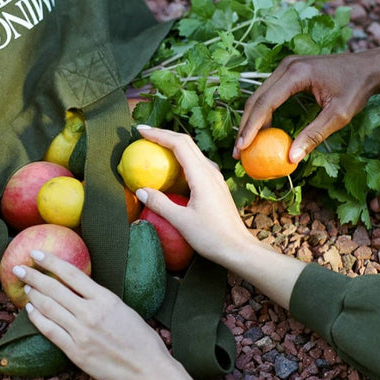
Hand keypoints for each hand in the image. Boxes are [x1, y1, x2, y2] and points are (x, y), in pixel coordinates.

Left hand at [16, 251, 207, 379]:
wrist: (148, 371)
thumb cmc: (142, 341)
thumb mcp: (125, 310)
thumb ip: (102, 300)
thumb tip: (82, 291)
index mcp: (106, 299)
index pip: (71, 274)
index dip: (51, 262)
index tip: (36, 254)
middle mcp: (90, 313)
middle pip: (54, 289)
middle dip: (33, 276)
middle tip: (19, 268)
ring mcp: (81, 333)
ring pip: (48, 308)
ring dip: (33, 295)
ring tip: (25, 287)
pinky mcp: (75, 352)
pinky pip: (50, 331)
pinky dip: (37, 318)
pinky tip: (30, 310)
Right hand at [135, 127, 304, 307]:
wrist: (239, 249)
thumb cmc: (211, 237)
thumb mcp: (181, 221)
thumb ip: (160, 204)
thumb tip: (140, 190)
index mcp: (201, 175)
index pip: (179, 144)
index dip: (159, 134)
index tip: (140, 131)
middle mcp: (210, 171)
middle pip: (186, 143)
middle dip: (164, 134)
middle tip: (142, 134)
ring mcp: (215, 178)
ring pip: (192, 152)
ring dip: (173, 145)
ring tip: (154, 147)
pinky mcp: (216, 186)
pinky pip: (196, 164)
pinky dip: (181, 158)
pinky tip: (172, 168)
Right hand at [234, 52, 379, 162]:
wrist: (368, 67)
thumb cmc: (356, 89)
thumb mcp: (338, 116)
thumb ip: (314, 136)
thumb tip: (291, 157)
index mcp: (297, 73)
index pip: (266, 102)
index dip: (251, 127)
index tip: (242, 148)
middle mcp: (287, 66)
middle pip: (256, 99)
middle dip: (245, 126)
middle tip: (238, 152)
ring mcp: (286, 66)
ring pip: (260, 96)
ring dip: (251, 120)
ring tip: (246, 145)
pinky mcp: (289, 71)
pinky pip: (269, 93)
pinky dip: (263, 113)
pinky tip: (262, 132)